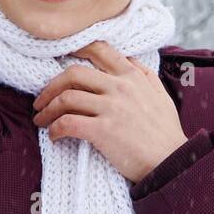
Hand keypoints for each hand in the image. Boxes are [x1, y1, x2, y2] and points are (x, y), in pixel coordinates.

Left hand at [31, 40, 188, 183]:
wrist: (173, 162)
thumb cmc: (166, 132)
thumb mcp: (160, 94)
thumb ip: (144, 74)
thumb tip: (128, 59)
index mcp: (132, 76)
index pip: (99, 50)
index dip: (75, 51)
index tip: (59, 58)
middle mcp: (120, 87)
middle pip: (73, 73)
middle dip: (51, 86)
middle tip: (41, 100)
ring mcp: (111, 108)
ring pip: (66, 98)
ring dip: (47, 110)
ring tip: (41, 120)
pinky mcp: (103, 131)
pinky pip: (68, 123)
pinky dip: (55, 129)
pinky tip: (54, 136)